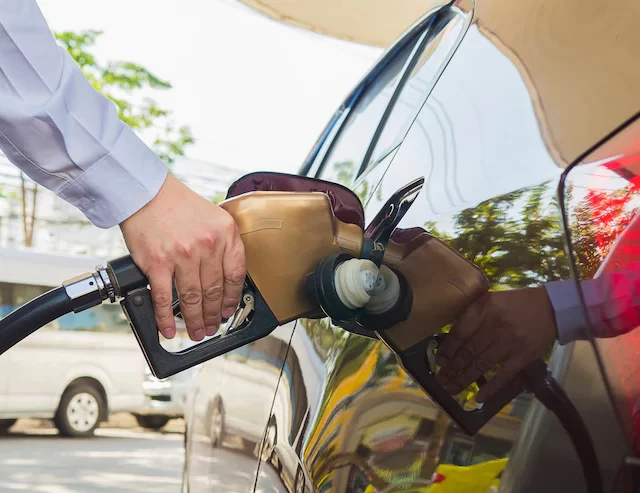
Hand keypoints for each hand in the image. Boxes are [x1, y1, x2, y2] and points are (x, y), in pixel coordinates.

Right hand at [120, 173, 245, 340]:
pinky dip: (166, 318)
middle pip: (214, 291)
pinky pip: (164, 298)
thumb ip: (223, 245)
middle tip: (213, 327)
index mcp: (226, 234)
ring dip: (195, 321)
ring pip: (192, 298)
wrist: (146, 193)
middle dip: (214, 315)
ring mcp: (183, 255)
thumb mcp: (214, 218)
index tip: (229, 310)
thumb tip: (225, 279)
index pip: (236, 276)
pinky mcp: (158, 263)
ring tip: (197, 332)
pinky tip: (169, 330)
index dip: (232, 299)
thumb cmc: (178, 205)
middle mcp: (208, 245)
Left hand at [435, 287, 557, 402]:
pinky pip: (503, 376)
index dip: (448, 349)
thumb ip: (472, 315)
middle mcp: (494, 326)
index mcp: (484, 309)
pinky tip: (478, 398)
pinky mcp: (522, 357)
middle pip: (468, 351)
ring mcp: (509, 343)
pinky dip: (490, 388)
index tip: (439, 361)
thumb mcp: (490, 300)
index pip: (460, 332)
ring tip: (452, 389)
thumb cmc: (516, 303)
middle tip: (441, 380)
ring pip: (481, 365)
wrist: (552, 308)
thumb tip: (452, 337)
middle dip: (452, 368)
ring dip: (464, 379)